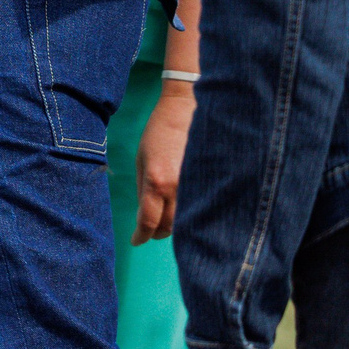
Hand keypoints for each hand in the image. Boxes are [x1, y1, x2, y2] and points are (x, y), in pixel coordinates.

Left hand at [135, 81, 192, 242]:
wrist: (188, 109)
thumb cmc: (159, 132)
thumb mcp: (141, 160)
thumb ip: (143, 191)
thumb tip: (143, 217)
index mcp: (158, 181)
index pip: (149, 222)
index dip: (141, 236)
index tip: (136, 240)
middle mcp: (180, 188)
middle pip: (169, 227)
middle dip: (157, 232)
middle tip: (150, 230)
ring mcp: (198, 186)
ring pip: (187, 222)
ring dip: (176, 225)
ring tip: (166, 219)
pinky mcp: (212, 181)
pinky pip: (202, 208)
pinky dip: (193, 214)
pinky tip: (186, 210)